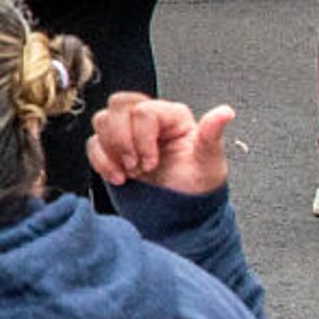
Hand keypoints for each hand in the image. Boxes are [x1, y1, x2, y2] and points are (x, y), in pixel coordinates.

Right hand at [88, 95, 236, 196]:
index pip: (143, 110)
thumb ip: (211, 135)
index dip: (142, 138)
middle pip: (117, 106)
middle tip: (136, 165)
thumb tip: (225, 112)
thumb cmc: (198, 185)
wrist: (181, 213)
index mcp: (171, 116)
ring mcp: (127, 133)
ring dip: (111, 150)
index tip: (151, 163)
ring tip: (128, 172)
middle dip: (122, 139)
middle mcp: (148, 119)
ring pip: (101, 121)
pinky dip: (101, 162)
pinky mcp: (113, 150)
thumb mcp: (208, 162)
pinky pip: (93, 144)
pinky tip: (118, 178)